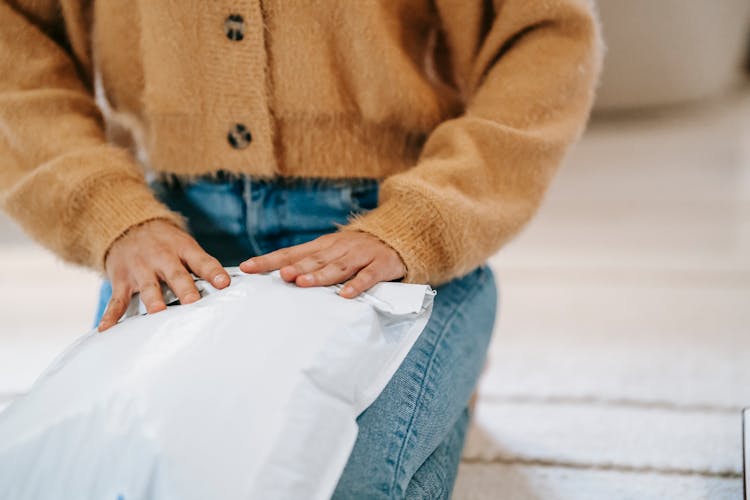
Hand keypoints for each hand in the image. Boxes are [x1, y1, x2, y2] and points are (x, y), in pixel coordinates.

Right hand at [97, 219, 230, 331]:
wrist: (128, 226)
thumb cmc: (166, 243)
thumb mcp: (185, 246)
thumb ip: (202, 266)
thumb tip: (226, 287)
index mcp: (182, 250)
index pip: (201, 261)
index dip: (213, 272)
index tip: (224, 283)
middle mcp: (162, 259)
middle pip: (175, 274)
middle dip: (184, 288)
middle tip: (193, 301)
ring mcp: (141, 269)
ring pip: (148, 287)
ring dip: (153, 300)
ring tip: (158, 312)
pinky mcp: (122, 280)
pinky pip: (116, 300)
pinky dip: (111, 315)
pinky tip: (107, 328)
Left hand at [239, 231, 405, 297]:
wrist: (396, 237)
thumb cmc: (355, 250)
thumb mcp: (330, 251)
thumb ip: (308, 262)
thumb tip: (277, 278)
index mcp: (322, 246)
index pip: (290, 252)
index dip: (269, 260)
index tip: (247, 267)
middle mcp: (338, 249)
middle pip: (313, 259)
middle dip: (296, 267)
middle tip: (281, 275)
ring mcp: (359, 256)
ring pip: (337, 266)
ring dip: (320, 275)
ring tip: (304, 283)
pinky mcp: (379, 265)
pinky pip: (367, 276)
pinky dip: (357, 285)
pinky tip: (346, 295)